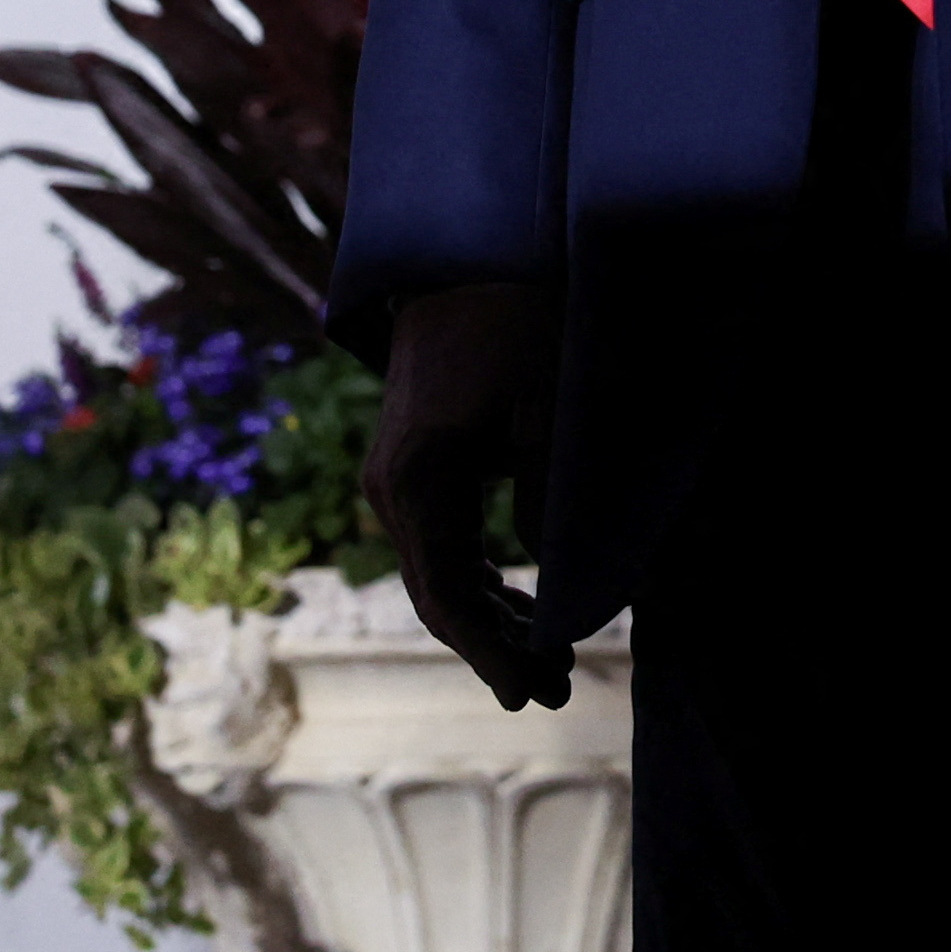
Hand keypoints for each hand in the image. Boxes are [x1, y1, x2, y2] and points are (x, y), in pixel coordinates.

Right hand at [361, 281, 575, 708]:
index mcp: (417, 483)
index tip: (530, 691)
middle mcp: (393, 491)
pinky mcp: (416, 470)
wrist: (466, 260)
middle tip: (558, 687)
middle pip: (441, 597)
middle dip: (498, 648)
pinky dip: (482, 581)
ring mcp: (398, 482)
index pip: (446, 597)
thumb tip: (552, 572)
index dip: (490, 653)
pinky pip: (444, 545)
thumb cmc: (513, 325)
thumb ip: (549, 493)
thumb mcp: (546, 405)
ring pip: (442, 575)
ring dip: (493, 619)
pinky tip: (523, 607)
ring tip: (550, 660)